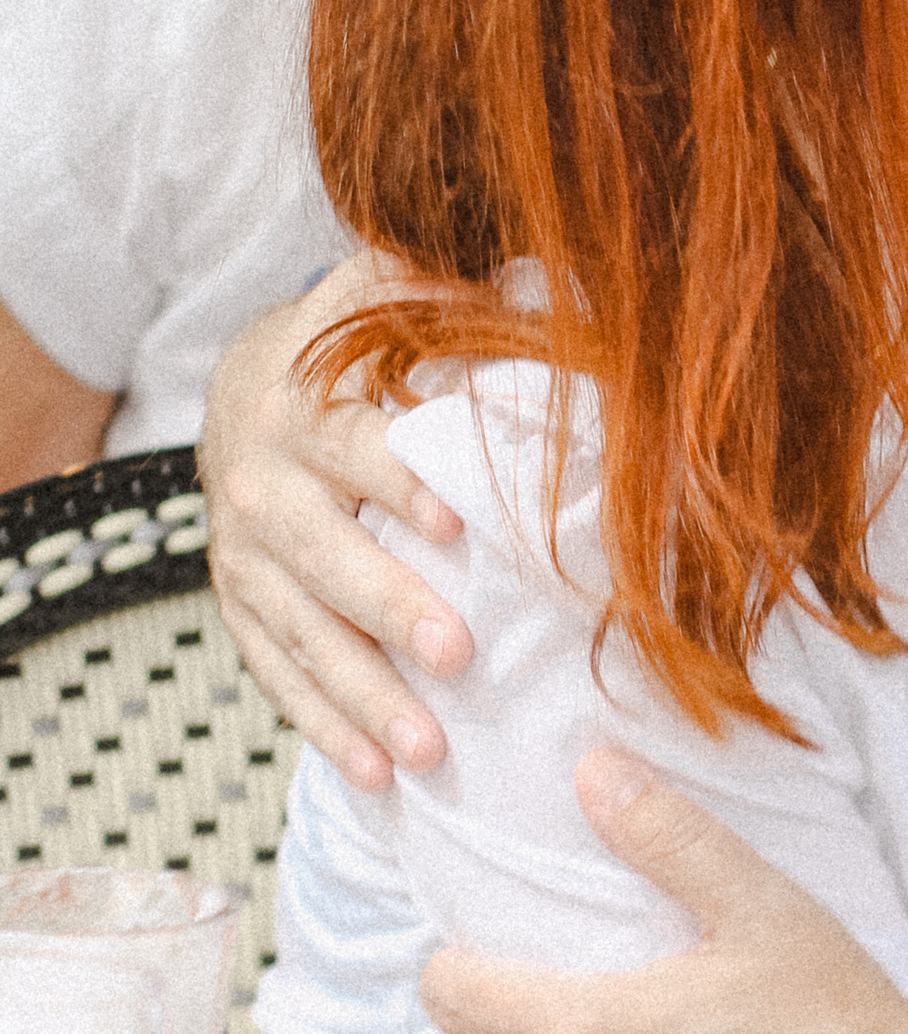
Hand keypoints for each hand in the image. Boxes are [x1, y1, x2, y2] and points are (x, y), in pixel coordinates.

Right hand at [201, 257, 468, 788]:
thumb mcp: (381, 293)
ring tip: (425, 750)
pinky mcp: (239, 606)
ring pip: (298, 633)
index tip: (456, 526)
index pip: (353, 447)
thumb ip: (441, 279)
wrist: (241, 386)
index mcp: (303, 407)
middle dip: (388, 608)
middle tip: (458, 655)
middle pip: (322, 556)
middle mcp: (260, 484)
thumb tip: (541, 259)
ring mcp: (242, 557)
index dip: (399, 483)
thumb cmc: (349, 344)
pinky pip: (274, 675)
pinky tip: (374, 774)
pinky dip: (322, 727)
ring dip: (360, 695)